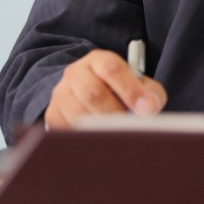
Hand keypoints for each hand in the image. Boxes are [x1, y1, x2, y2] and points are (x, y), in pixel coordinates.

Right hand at [44, 49, 166, 129]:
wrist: (88, 95)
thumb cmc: (119, 91)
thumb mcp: (138, 86)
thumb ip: (149, 94)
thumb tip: (150, 109)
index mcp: (99, 60)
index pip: (112, 69)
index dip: (131, 90)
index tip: (146, 109)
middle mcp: (76, 73)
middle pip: (93, 93)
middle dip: (115, 114)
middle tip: (131, 129)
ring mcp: (61, 94)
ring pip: (79, 114)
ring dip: (101, 129)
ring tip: (118, 138)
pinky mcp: (53, 115)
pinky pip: (68, 130)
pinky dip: (86, 139)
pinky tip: (100, 143)